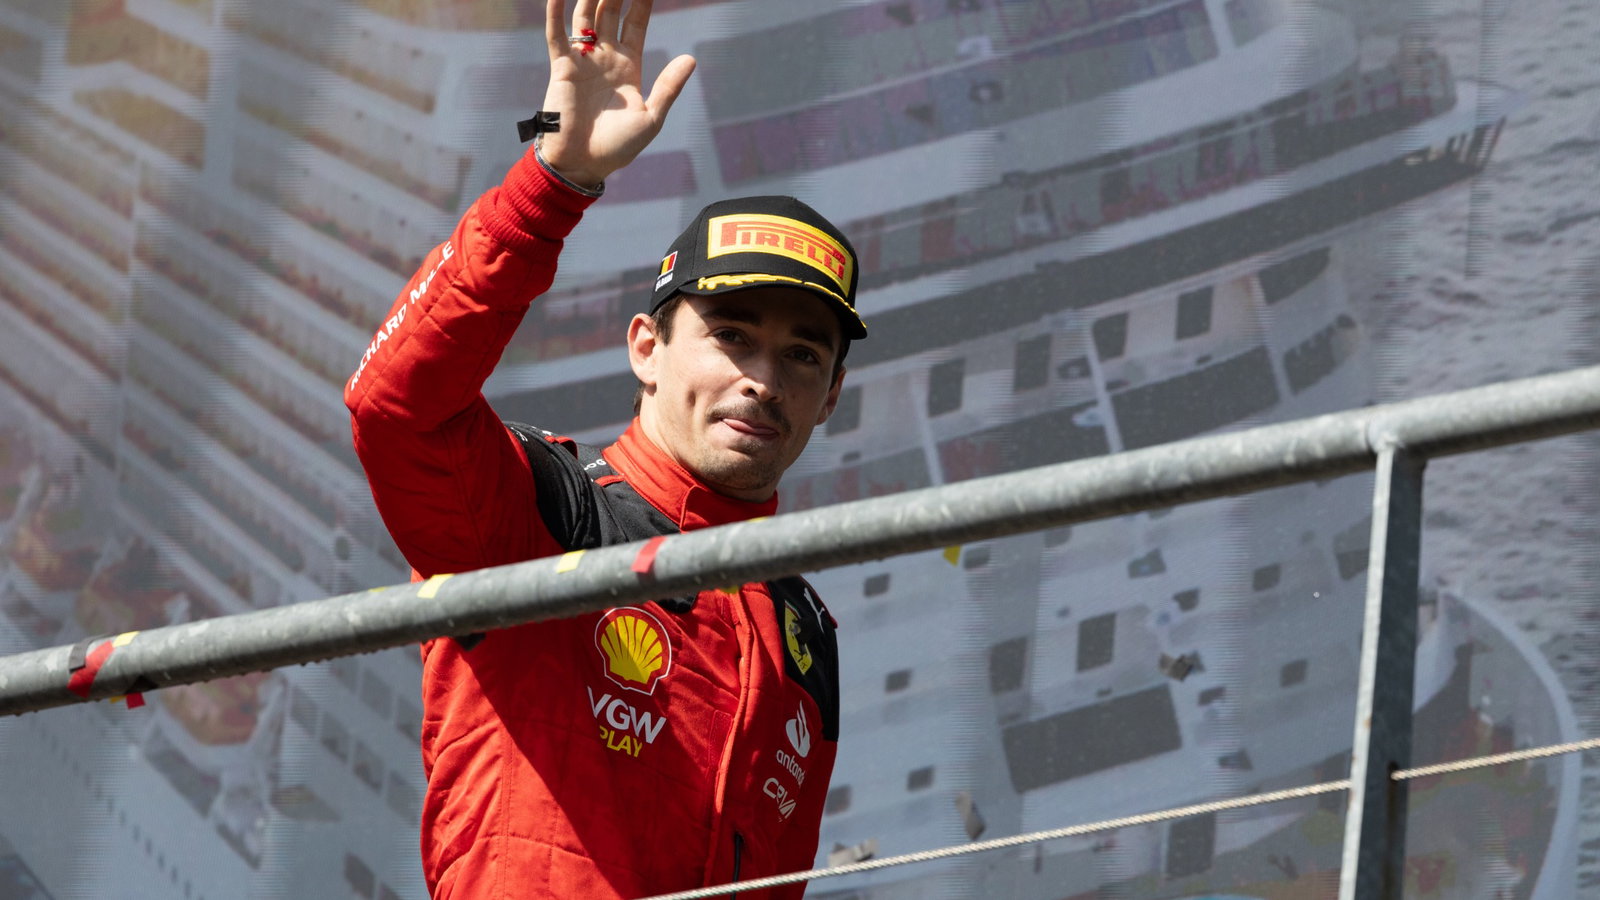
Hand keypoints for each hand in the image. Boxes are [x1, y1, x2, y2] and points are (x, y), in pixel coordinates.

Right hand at [538, 0, 695, 187]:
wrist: (582, 164)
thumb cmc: (618, 148)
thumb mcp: (650, 117)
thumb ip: (668, 87)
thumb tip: (691, 58)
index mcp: (628, 67)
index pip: (636, 23)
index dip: (642, 2)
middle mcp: (605, 58)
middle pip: (611, 12)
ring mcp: (582, 61)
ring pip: (585, 17)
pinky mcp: (561, 68)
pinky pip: (556, 35)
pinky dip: (555, 14)